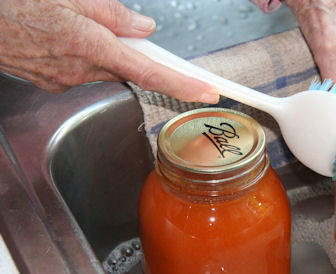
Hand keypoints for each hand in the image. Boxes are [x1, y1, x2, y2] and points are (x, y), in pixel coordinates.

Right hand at [0, 0, 218, 102]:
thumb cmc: (18, 3)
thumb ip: (114, 14)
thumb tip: (145, 28)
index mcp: (91, 46)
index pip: (152, 73)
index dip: (184, 85)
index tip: (209, 93)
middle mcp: (81, 70)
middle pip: (127, 68)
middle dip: (129, 51)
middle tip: (114, 29)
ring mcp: (65, 80)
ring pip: (103, 68)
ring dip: (101, 50)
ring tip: (72, 25)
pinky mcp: (53, 83)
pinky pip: (82, 71)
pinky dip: (82, 55)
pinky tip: (61, 37)